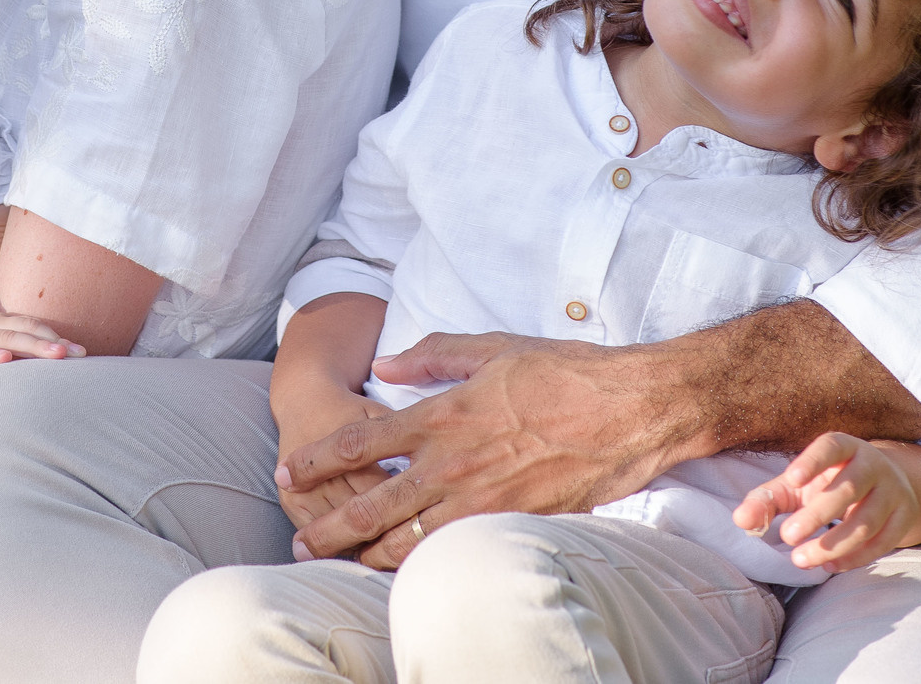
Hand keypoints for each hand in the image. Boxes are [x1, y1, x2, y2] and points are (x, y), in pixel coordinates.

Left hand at [0, 294, 81, 411]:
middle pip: (3, 336)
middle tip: (58, 356)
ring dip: (49, 338)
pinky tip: (73, 347)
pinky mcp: (5, 318)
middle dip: (31, 345)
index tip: (3, 357)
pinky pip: (30, 323)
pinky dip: (52, 333)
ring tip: (74, 353)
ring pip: (20, 326)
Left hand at [279, 332, 714, 569]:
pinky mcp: (513, 524)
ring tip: (338, 565)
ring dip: (365, 556)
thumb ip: (432, 356)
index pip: (359, 442)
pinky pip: (455, 552)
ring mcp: (482, 499)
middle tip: (299, 542)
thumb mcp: (491, 346)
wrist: (630, 409)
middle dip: (328, 528)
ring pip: (407, 542)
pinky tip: (403, 573)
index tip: (290, 468)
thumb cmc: (564, 370)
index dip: (316, 460)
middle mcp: (453, 463)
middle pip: (371, 506)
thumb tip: (385, 364)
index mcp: (442, 414)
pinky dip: (422, 565)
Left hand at [733, 433, 920, 573]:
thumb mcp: (798, 485)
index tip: (790, 478)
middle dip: (816, 515)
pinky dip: (856, 557)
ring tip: (801, 559)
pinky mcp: (905, 517)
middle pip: (848, 489)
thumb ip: (768, 499)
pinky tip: (830, 565)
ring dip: (833, 544)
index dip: (812, 461)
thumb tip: (740, 521)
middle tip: (787, 536)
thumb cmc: (828, 483)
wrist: (885, 485)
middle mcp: (873, 464)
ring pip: (866, 521)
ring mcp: (893, 491)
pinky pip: (883, 542)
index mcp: (844, 447)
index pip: (830, 447)